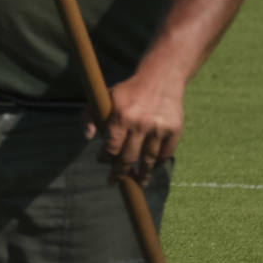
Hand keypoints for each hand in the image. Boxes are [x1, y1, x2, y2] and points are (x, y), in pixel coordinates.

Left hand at [84, 69, 185, 184]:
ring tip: (138, 183)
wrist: (160, 79)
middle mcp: (140, 124)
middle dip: (120, 173)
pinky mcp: (174, 130)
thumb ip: (88, 115)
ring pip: (149, 160)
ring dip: (142, 175)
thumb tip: (88, 137)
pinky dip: (158, 164)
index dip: (106, 158)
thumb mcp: (104, 98)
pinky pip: (165, 154)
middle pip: (129, 158)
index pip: (111, 147)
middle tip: (115, 182)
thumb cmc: (127, 92)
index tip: (102, 161)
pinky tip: (151, 168)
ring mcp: (159, 128)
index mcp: (121, 116)